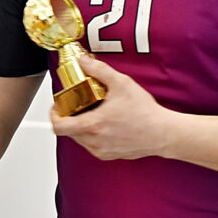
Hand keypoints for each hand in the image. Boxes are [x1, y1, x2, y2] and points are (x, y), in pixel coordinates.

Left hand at [49, 55, 173, 159]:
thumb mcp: (121, 83)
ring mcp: (101, 150)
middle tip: (76, 104)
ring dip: (80, 126)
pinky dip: (92, 135)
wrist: (164, 133)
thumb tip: (84, 62)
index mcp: (92, 125)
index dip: (54, 114)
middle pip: (68, 131)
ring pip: (79, 139)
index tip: (58, 106)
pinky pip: (92, 145)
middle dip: (69, 117)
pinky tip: (104, 123)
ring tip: (92, 112)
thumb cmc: (145, 113)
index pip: (58, 126)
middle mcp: (94, 141)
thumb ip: (99, 70)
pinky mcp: (109, 155)